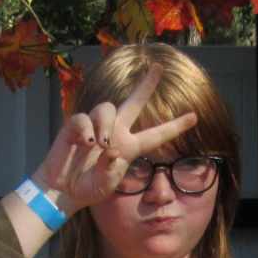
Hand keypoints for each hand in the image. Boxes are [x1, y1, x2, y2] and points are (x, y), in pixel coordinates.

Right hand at [33, 66, 195, 211]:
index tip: (194, 116)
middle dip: (146, 85)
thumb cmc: (88, 189)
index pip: (156, 135)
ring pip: (107, 108)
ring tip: (99, 144)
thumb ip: (111, 170)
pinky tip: (84, 144)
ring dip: (105, 125)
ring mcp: (95, 127)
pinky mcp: (76, 126)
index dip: (175, 126)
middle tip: (158, 67)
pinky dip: (85, 129)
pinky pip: (83, 118)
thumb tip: (109, 148)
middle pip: (134, 102)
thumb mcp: (105, 185)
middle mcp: (115, 132)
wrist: (62, 190)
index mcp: (129, 147)